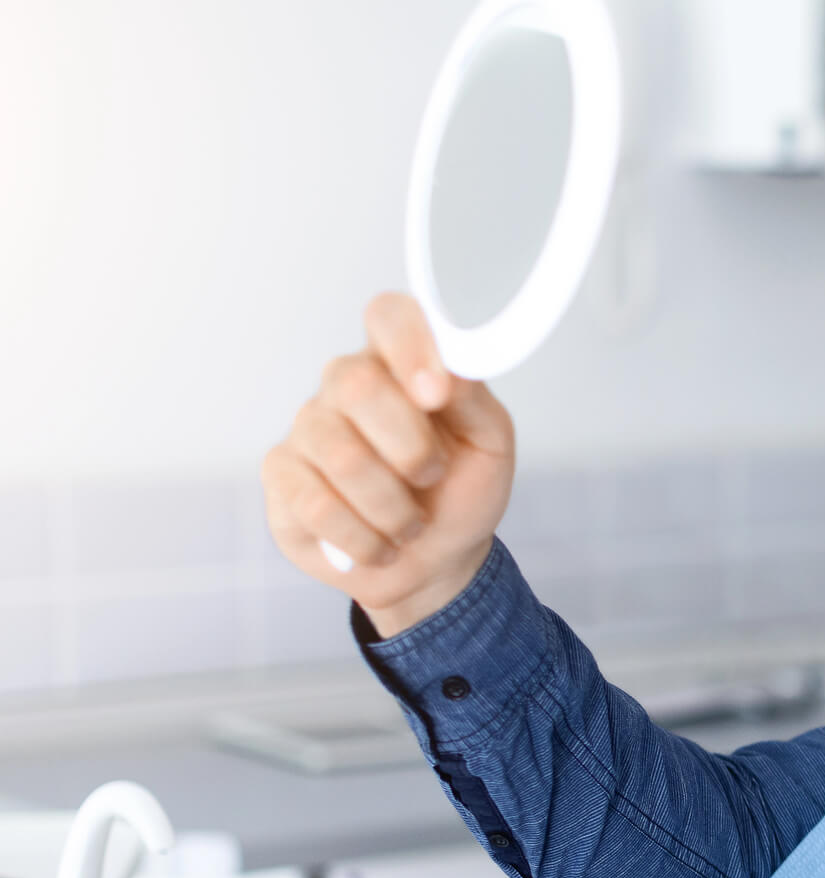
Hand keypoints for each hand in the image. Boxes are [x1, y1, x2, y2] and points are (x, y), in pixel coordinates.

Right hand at [262, 292, 514, 636]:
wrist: (436, 561)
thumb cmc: (460, 491)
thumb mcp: (488, 446)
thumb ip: (473, 400)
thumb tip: (450, 369)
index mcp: (401, 363)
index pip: (388, 316)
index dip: (409, 345)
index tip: (436, 393)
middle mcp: (346, 384)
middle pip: (356, 384)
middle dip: (410, 449)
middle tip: (432, 477)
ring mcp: (308, 427)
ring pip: (340, 456)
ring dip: (394, 508)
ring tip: (411, 523)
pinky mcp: (282, 475)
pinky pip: (316, 505)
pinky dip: (364, 539)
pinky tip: (380, 545)